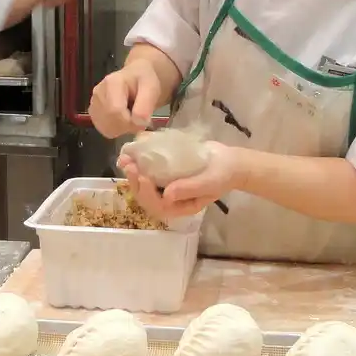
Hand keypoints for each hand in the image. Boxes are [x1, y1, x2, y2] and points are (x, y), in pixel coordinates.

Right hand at [89, 60, 161, 137]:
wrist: (136, 78)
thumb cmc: (144, 81)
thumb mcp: (151, 88)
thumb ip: (145, 105)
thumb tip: (139, 123)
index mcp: (112, 83)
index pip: (115, 110)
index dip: (131, 121)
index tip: (143, 121)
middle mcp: (98, 92)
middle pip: (110, 120)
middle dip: (128, 126)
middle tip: (139, 120)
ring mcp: (94, 103)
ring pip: (106, 127)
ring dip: (123, 129)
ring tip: (131, 117)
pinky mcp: (94, 113)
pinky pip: (105, 130)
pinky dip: (117, 130)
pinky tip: (123, 120)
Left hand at [118, 141, 240, 221]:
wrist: (230, 160)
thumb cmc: (222, 175)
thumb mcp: (209, 183)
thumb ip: (189, 189)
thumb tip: (167, 195)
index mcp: (180, 206)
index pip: (158, 206)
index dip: (147, 194)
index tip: (143, 176)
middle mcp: (170, 197)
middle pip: (146, 196)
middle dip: (134, 181)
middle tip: (128, 164)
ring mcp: (166, 183)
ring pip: (143, 182)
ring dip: (133, 172)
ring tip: (125, 157)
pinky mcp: (165, 170)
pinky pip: (148, 169)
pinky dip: (140, 160)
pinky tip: (133, 149)